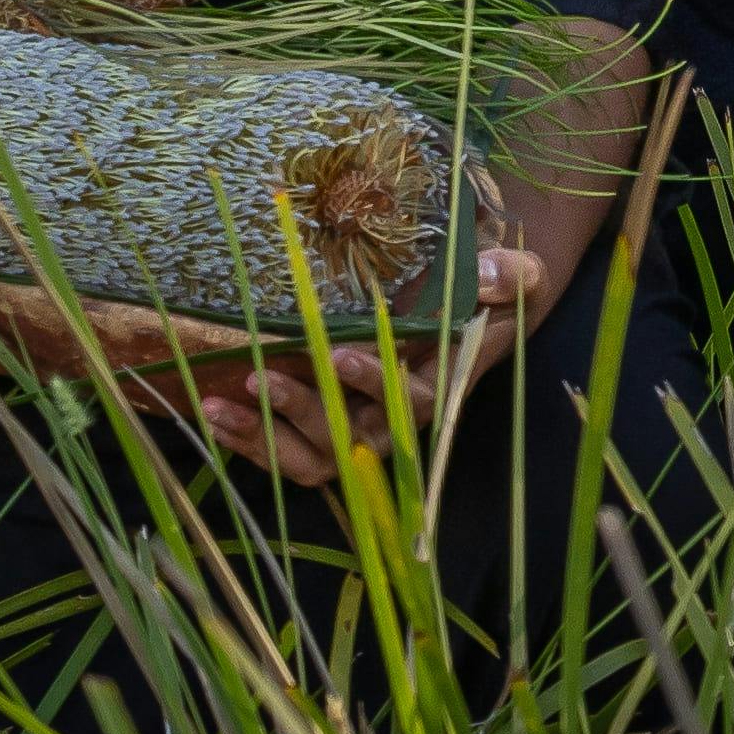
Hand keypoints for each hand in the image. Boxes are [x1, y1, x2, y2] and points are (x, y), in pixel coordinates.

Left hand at [180, 189, 555, 475]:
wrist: (476, 309)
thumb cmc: (495, 292)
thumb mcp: (520, 275)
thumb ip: (511, 276)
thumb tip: (486, 275)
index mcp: (440, 386)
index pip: (408, 400)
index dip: (373, 382)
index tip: (340, 354)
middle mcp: (398, 419)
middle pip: (352, 439)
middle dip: (305, 413)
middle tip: (264, 378)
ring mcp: (361, 426)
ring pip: (314, 458)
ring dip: (265, 437)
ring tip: (219, 405)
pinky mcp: (331, 424)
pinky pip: (289, 450)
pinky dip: (250, 437)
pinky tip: (213, 413)